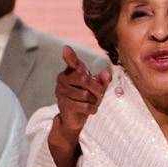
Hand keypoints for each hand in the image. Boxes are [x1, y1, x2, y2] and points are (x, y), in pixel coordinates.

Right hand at [48, 46, 110, 166]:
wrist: (74, 117)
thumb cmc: (86, 98)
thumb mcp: (97, 88)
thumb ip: (102, 80)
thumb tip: (106, 74)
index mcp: (71, 71)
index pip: (71, 62)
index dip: (70, 56)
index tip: (66, 48)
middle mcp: (63, 79)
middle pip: (84, 79)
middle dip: (97, 88)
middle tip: (100, 94)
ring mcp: (61, 91)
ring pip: (85, 94)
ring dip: (94, 100)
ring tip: (94, 102)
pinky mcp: (64, 104)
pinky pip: (83, 105)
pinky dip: (92, 108)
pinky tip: (91, 109)